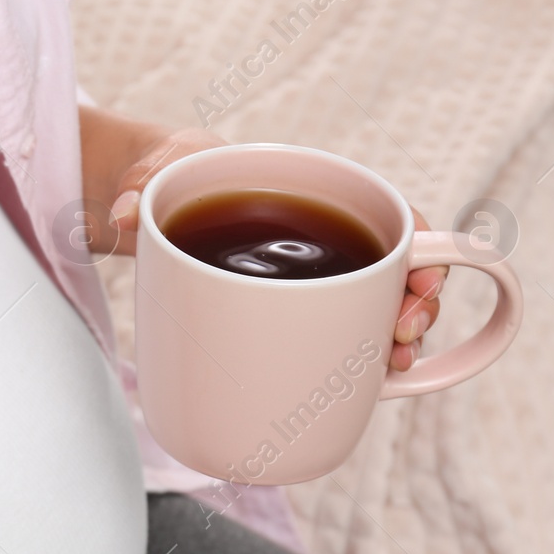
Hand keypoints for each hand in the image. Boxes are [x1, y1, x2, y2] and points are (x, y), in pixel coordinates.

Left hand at [77, 105, 445, 369]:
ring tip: (391, 366)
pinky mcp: (282, 319)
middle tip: (400, 335)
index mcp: (312, 196)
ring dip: (395, 343)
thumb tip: (126, 213)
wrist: (144, 201)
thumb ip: (145, 183)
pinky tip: (363, 386)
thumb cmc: (170, 172)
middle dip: (419, 306)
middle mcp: (323, 246)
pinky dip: (354, 366)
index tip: (419, 279)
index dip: (426, 248)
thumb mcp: (159, 167)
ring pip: (373, 315)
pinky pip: (332, 343)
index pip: (396, 218)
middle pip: (400, 274)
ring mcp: (307, 286)